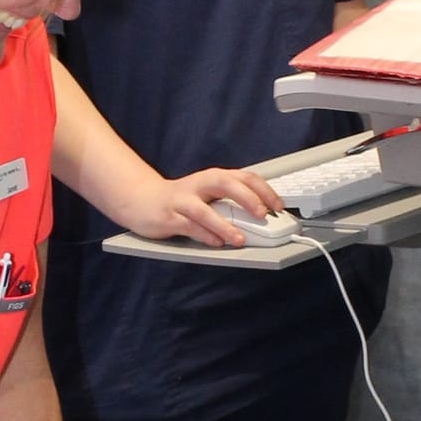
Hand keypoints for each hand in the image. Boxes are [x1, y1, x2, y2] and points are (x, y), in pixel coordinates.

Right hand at [130, 166, 283, 247]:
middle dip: (247, 198)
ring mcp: (183, 200)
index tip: (278, 205)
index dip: (264, 190)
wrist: (141, 199)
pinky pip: (189, 227)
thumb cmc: (181, 199)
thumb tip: (260, 220)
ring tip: (239, 239)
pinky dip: (204, 235)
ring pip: (205, 211)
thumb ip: (230, 203)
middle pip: (225, 184)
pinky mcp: (169, 217)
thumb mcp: (208, 195)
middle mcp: (199, 185)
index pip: (244, 177)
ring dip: (224, 225)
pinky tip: (216, 243)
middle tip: (262, 214)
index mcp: (213, 177)